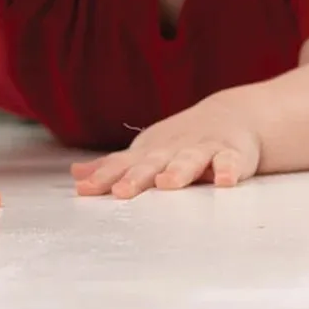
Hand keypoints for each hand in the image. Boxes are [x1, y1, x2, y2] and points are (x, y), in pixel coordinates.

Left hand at [71, 101, 261, 198]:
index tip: (84, 191)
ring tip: (167, 184)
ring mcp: (202, 150)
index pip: (122, 165)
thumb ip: (113, 167)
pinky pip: (230, 162)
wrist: (232, 115)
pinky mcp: (231, 153)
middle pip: (152, 164)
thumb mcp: (146, 152)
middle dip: (135, 178)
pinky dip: (227, 170)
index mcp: (150, 152)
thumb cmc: (180, 141)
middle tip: (120, 193)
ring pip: (189, 160)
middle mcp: (172, 150)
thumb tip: (76, 175)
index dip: (103, 177)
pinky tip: (224, 182)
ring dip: (177, 171)